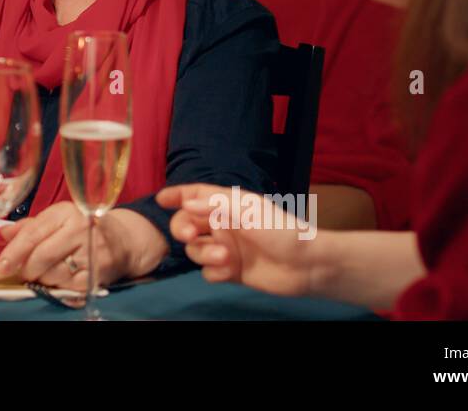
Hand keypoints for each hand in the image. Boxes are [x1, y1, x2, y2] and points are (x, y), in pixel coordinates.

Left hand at [0, 202, 154, 289]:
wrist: (125, 240)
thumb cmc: (84, 228)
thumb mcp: (58, 219)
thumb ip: (30, 226)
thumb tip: (3, 233)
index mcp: (66, 211)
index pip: (33, 233)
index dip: (14, 252)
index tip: (1, 267)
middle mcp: (81, 229)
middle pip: (41, 256)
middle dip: (26, 268)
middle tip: (24, 271)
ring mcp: (92, 252)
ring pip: (52, 274)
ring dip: (42, 277)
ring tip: (47, 270)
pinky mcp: (99, 273)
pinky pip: (67, 286)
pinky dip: (58, 285)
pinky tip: (61, 277)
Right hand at [156, 183, 311, 296]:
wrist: (307, 266)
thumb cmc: (282, 232)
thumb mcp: (249, 212)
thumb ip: (216, 206)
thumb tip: (187, 204)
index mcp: (229, 205)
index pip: (197, 195)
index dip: (178, 195)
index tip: (161, 200)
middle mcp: (224, 225)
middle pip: (187, 224)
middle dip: (183, 228)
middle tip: (189, 236)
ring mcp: (226, 249)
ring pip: (195, 250)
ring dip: (203, 253)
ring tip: (225, 257)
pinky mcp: (230, 271)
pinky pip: (208, 272)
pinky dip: (214, 271)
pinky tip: (229, 271)